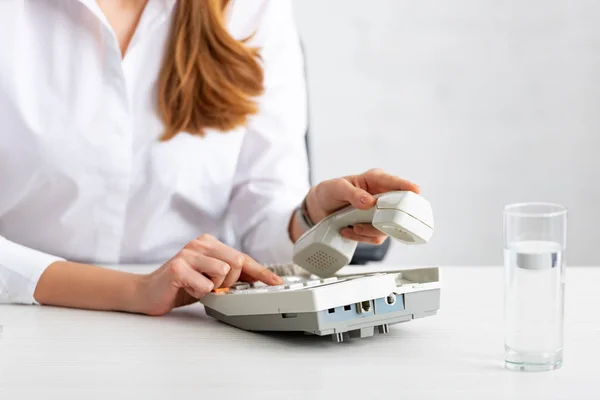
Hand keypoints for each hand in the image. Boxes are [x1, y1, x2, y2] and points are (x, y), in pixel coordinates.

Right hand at [136, 234, 282, 315]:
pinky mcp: (177, 267)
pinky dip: (200, 293)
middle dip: (232, 281)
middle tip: (215, 288)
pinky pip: (205, 284)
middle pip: (237, 262)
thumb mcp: (209, 278)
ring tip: (198, 287)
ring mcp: (188, 253)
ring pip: (223, 271)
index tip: (276, 283)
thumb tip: (257, 280)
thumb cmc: (180, 286)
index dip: (262, 272)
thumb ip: (229, 275)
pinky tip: (188, 290)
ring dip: (214, 287)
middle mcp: (200, 244)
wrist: (146, 293)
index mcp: (209, 243)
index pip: (242, 257)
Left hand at [305, 168, 419, 244]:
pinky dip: (362, 237)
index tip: (415, 190)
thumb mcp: (337, 188)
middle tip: (374, 219)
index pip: (394, 182)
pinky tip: (349, 230)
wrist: (320, 208)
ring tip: (353, 226)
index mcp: (375, 180)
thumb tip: (369, 202)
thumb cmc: (330, 192)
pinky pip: (376, 236)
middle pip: (398, 207)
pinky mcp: (375, 227)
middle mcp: (382, 196)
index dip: (406, 185)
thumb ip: (352, 193)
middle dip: (388, 216)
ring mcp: (380, 213)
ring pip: (388, 226)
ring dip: (369, 229)